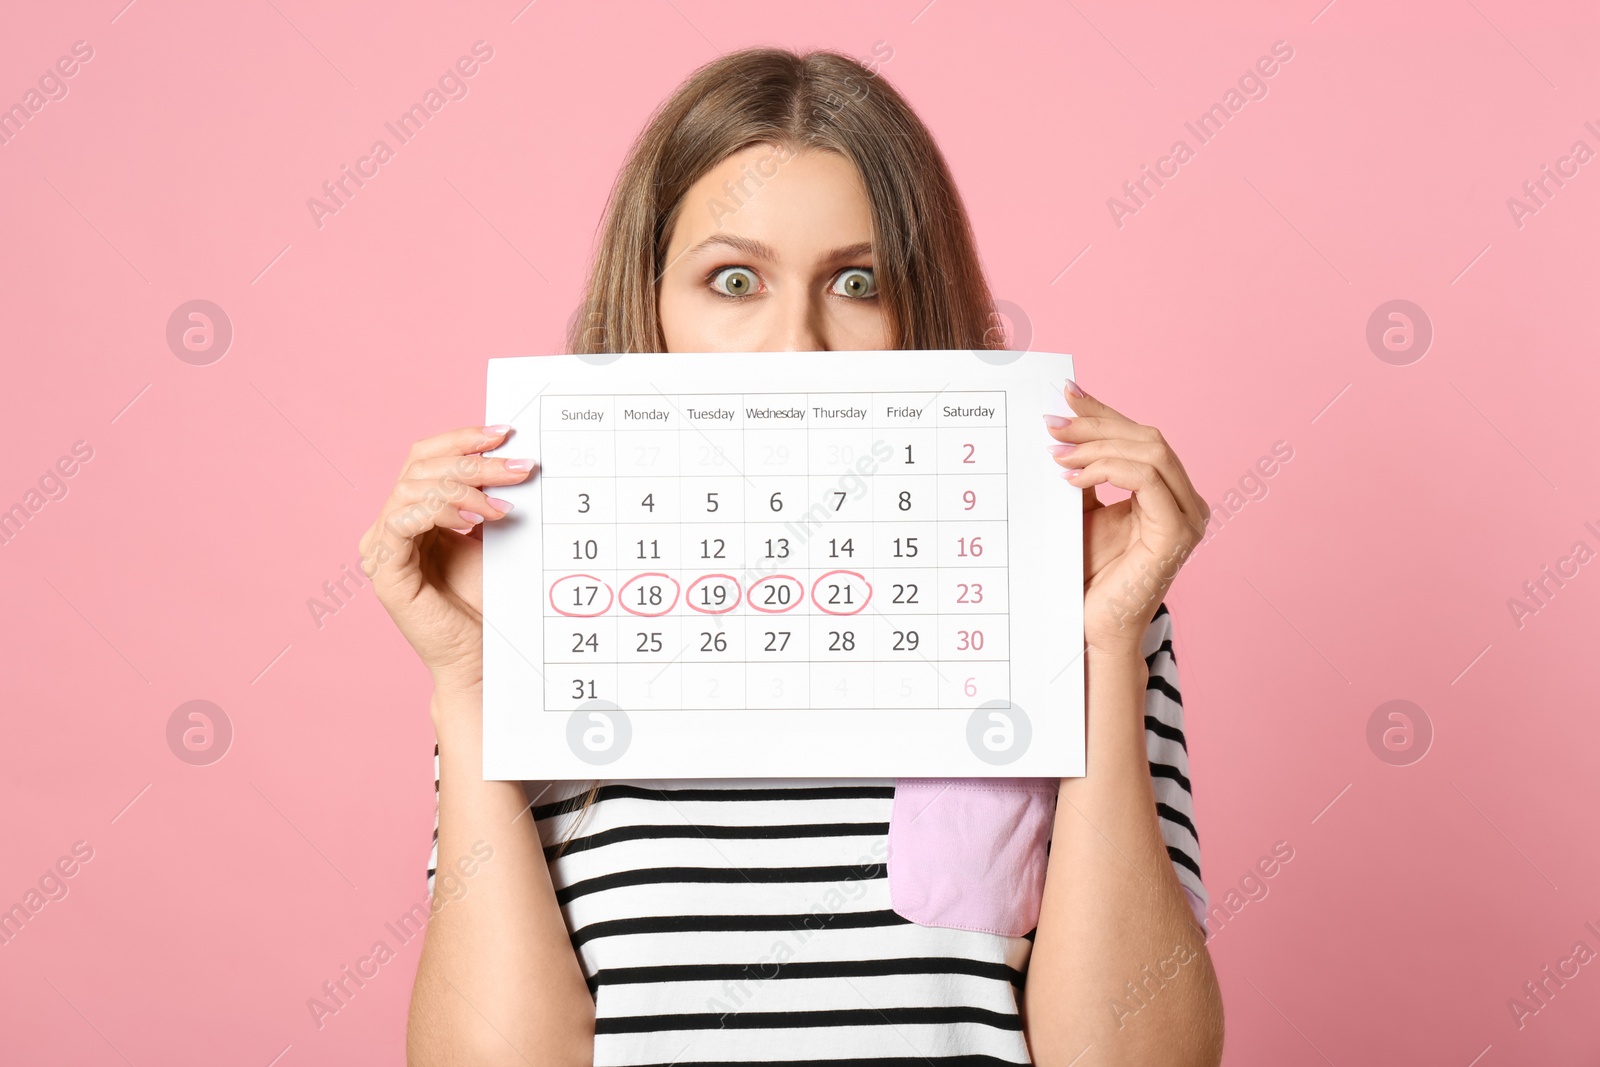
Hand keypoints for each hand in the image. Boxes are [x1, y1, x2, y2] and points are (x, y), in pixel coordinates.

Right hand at [358, 424, 536, 692]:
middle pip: (421, 467)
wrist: (482, 658)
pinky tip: (476, 519)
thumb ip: (491, 497)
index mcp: (413, 512)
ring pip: (413, 488)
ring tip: (505, 504)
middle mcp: (392, 525)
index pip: (426, 457)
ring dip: (465, 487)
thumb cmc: (487, 603)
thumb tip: (516, 453)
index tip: (504, 432)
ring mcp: (383, 547)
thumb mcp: (493, 537)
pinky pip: (402, 520)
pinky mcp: (385, 571)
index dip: (461, 439)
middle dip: (474, 462)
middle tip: (520, 467)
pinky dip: (441, 510)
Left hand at [1044, 381, 1209, 653]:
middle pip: (1147, 437)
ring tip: (1057, 455)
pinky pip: (1149, 479)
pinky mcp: (1178, 532)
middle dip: (1096, 425)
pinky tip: (1074, 479)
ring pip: (1151, 451)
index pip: (1139, 438)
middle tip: (1052, 424)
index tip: (1065, 394)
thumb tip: (1060, 426)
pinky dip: (1109, 469)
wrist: (1089, 626)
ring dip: (1098, 446)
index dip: (1104, 413)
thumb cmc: (1086, 575)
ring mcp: (1187, 516)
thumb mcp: (1080, 510)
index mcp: (1167, 492)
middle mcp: (1185, 501)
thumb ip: (1082, 472)